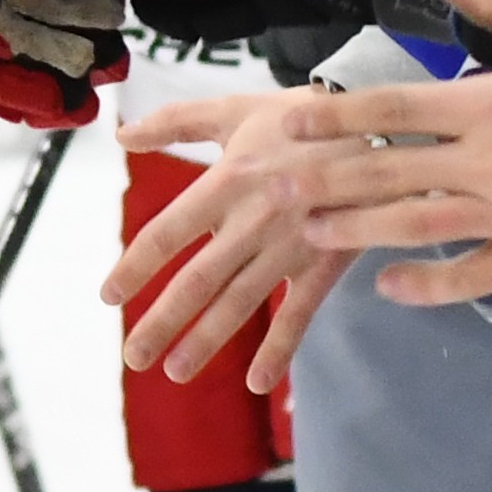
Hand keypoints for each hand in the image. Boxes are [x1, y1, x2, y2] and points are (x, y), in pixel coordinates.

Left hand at [109, 85, 344, 392]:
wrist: (383, 125)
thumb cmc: (302, 117)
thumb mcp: (236, 110)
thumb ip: (175, 122)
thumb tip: (121, 133)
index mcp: (227, 179)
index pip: (169, 231)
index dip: (135, 265)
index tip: (108, 296)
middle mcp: (253, 218)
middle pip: (198, 279)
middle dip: (163, 321)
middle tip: (134, 357)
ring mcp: (291, 245)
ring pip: (241, 301)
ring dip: (207, 340)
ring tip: (176, 372)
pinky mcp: (327, 262)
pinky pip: (299, 312)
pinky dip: (279, 348)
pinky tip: (257, 382)